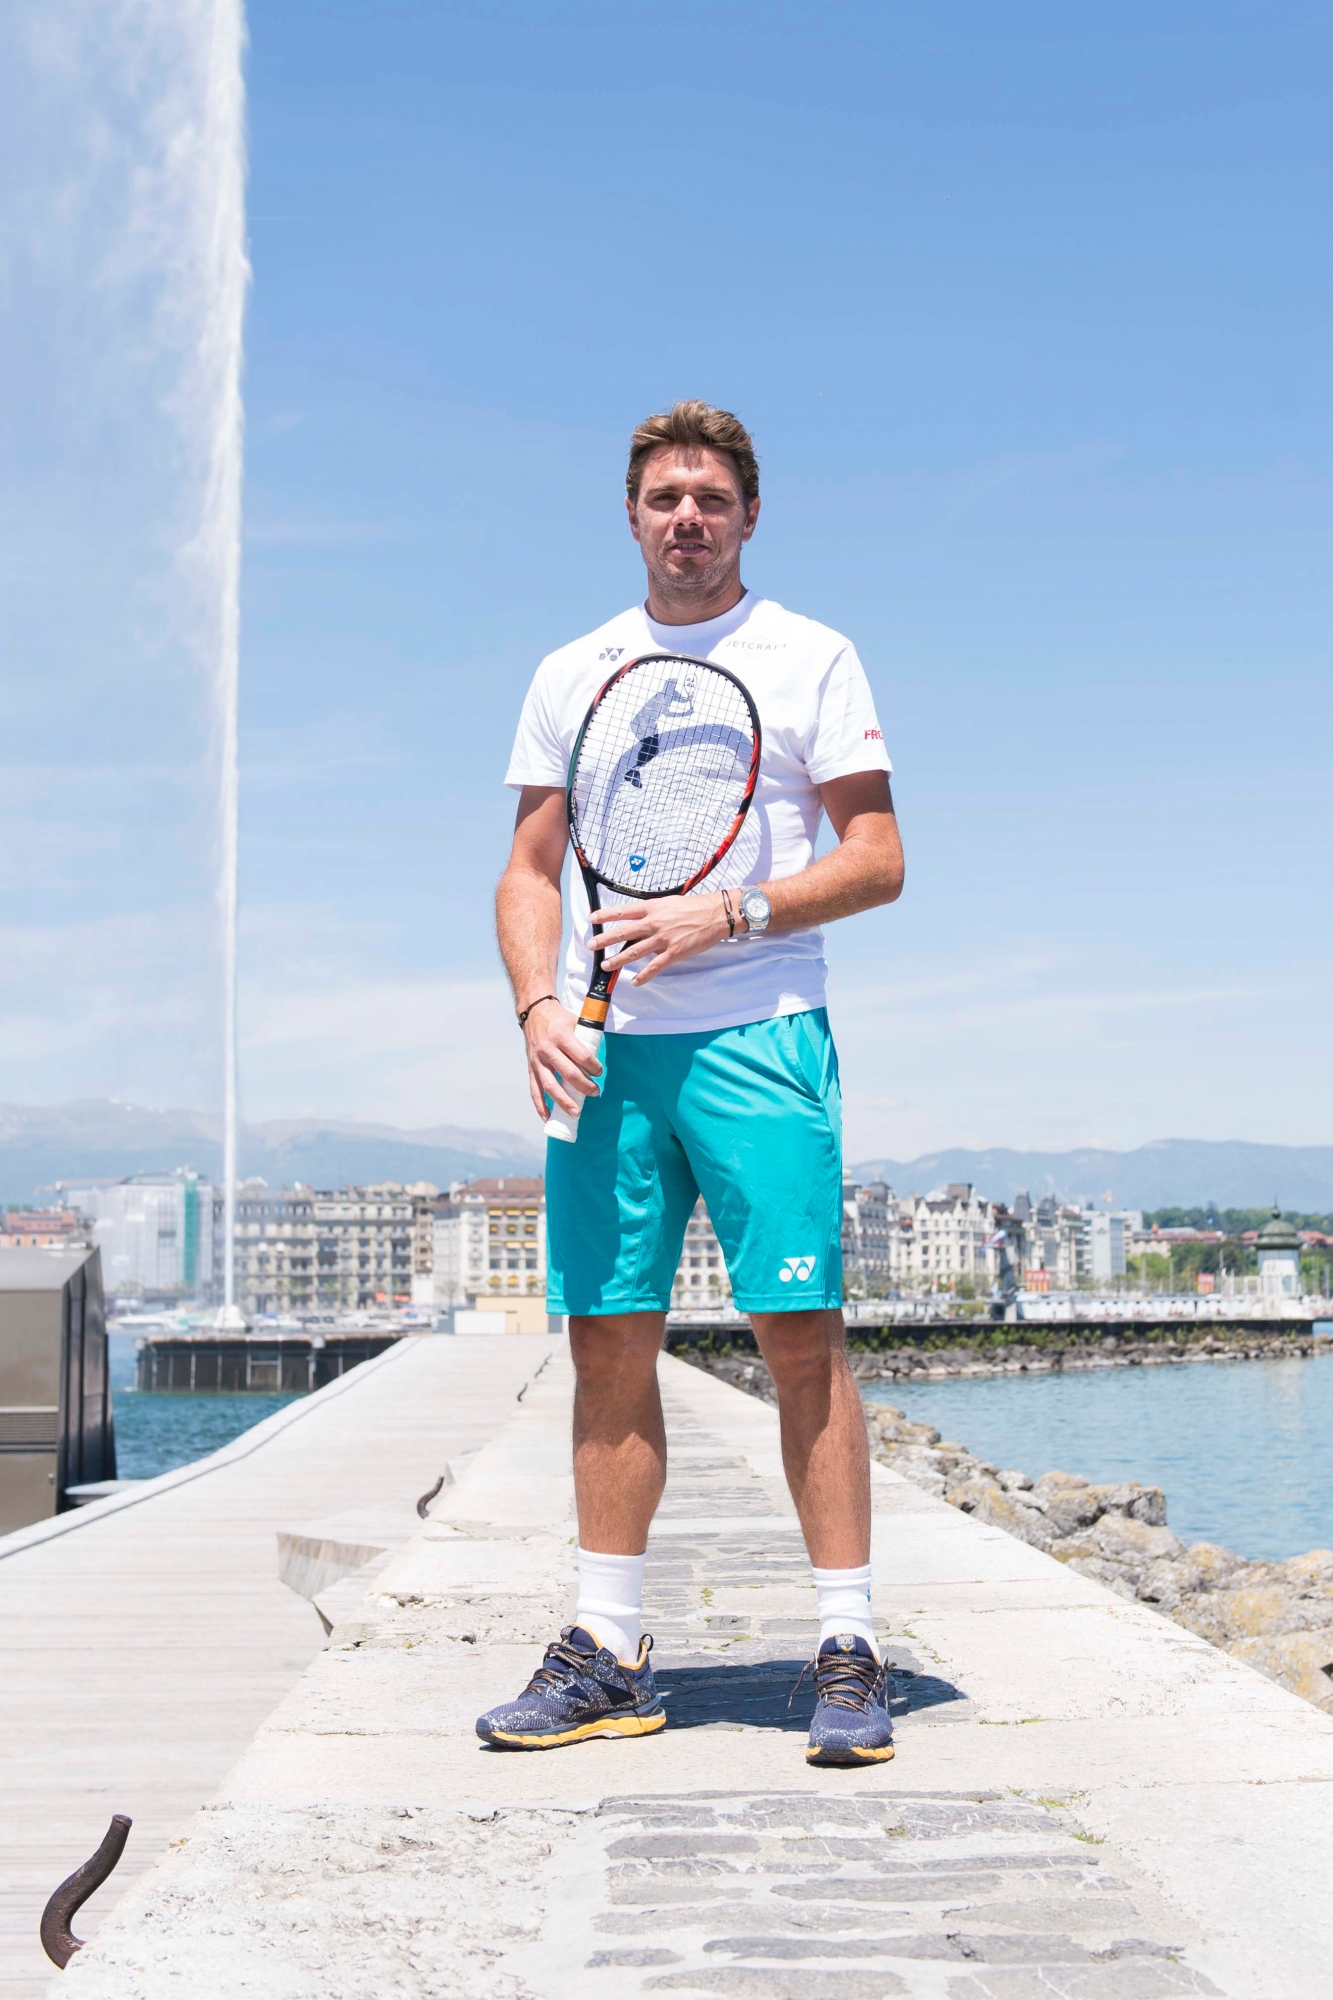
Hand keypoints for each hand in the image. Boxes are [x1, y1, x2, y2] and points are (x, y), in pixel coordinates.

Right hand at [523, 1000, 602, 1119]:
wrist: (534, 1011)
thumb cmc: (559, 1018)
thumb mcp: (575, 1021)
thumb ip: (586, 1038)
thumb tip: (600, 1056)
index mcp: (561, 1035)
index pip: (581, 1057)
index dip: (594, 1067)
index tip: (600, 1073)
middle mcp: (548, 1049)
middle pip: (568, 1074)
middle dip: (584, 1086)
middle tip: (596, 1092)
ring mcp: (538, 1060)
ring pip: (550, 1086)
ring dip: (564, 1101)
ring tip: (576, 1113)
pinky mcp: (531, 1068)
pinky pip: (534, 1090)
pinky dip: (540, 1105)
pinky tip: (547, 1117)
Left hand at [588, 893, 729, 985]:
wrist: (717, 914)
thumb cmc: (695, 907)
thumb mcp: (670, 903)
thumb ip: (654, 912)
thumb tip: (640, 920)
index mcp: (653, 908)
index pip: (624, 910)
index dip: (606, 914)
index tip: (592, 918)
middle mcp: (654, 922)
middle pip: (624, 931)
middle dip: (605, 939)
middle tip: (592, 945)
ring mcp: (663, 939)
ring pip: (635, 951)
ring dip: (618, 960)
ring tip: (606, 966)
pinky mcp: (674, 952)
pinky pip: (655, 967)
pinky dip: (644, 976)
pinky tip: (635, 982)